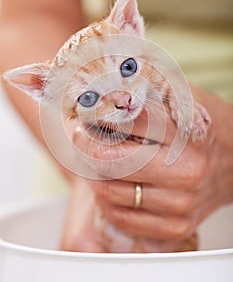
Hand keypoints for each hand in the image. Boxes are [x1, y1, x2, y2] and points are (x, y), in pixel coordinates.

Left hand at [61, 86, 232, 251]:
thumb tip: (104, 90)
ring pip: (110, 192)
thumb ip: (147, 90)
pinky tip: (112, 184)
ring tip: (98, 159)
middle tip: (81, 137)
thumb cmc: (202, 127)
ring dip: (94, 173)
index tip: (85, 114)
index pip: (127, 122)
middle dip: (86, 146)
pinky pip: (121, 218)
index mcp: (187, 133)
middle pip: (112, 161)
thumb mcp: (182, 97)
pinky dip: (106, 200)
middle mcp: (186, 170)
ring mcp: (181, 202)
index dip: (97, 116)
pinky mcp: (176, 226)